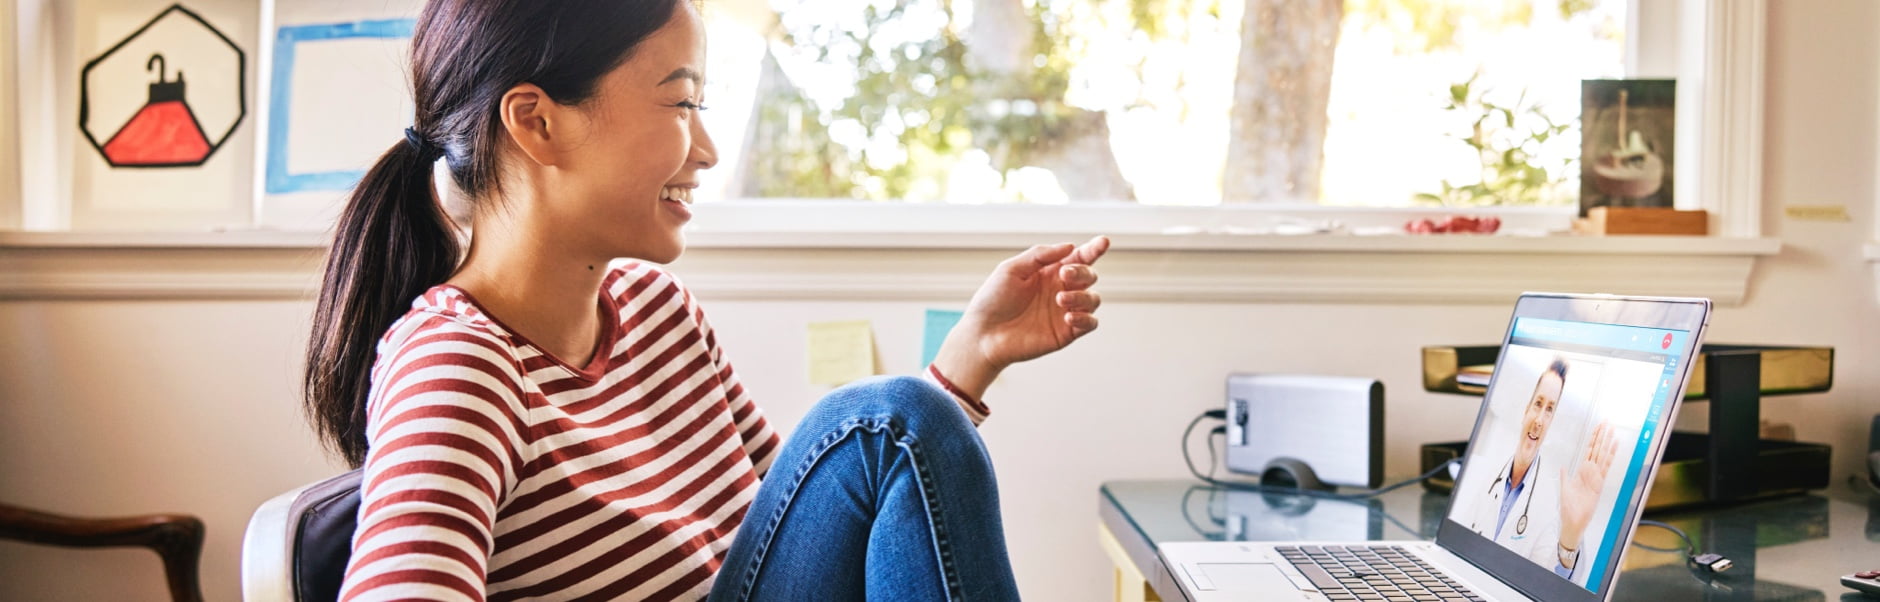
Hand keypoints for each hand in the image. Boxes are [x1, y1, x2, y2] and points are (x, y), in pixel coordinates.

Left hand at [931, 236, 1110, 399]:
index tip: (1103, 241)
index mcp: (1050, 271)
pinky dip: (1086, 318)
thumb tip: (1070, 246)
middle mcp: (1061, 289)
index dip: (1093, 248)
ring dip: (1082, 296)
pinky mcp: (1066, 333)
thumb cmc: (993, 299)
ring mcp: (1065, 311)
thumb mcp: (1011, 269)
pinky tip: (1069, 317)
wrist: (983, 334)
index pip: (1078, 257)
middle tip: (1064, 275)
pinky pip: (1090, 324)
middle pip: (1089, 275)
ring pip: (1093, 299)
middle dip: (1082, 272)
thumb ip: (1039, 256)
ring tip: (1060, 299)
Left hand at [1558, 422, 1618, 547]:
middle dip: (1601, 436)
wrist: (1573, 520)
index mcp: (1582, 472)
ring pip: (1602, 455)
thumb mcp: (1564, 488)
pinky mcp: (1598, 483)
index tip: (1597, 428)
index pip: (1589, 451)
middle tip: (1606, 422)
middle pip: (1597, 450)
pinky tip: (1614, 445)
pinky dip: (1610, 455)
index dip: (1593, 440)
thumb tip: (1563, 467)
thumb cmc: (1569, 507)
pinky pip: (1605, 467)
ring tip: (1611, 429)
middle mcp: (1590, 472)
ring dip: (1606, 442)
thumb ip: (1565, 477)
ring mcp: (1596, 476)